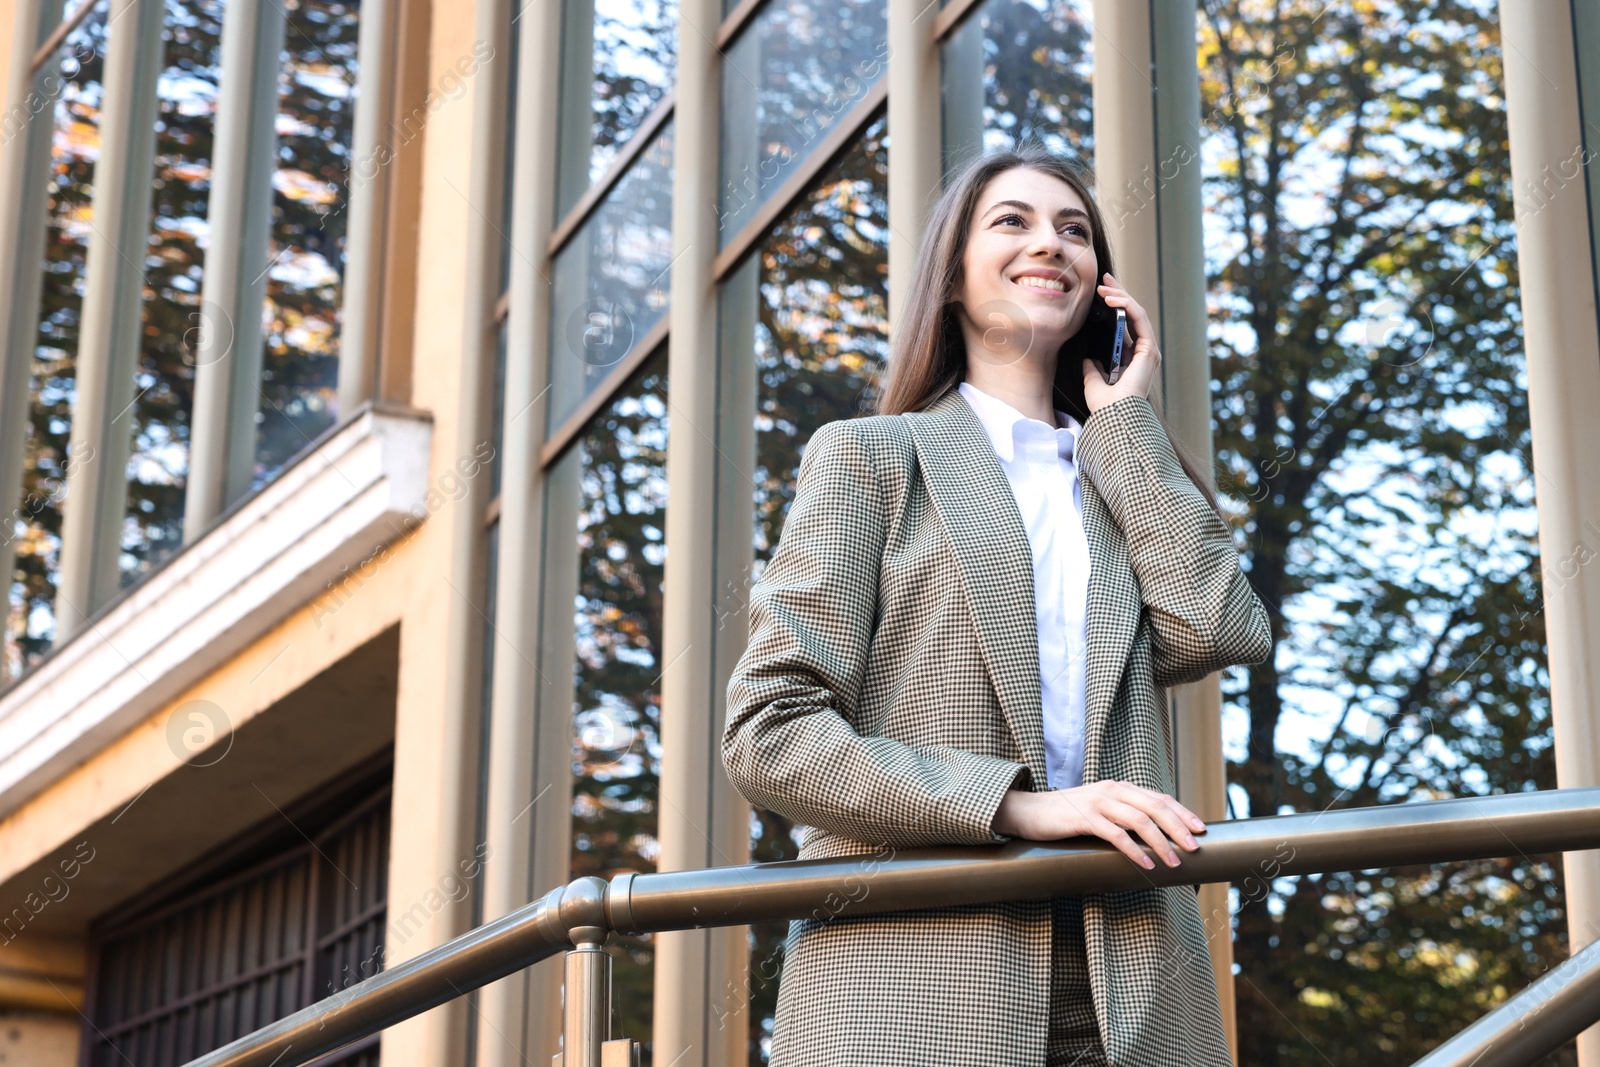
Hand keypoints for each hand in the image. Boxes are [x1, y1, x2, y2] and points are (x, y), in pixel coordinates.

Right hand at [990, 779, 1205, 869]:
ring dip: (1160, 842)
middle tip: (1194, 848)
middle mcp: (1111, 790)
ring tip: (1174, 861)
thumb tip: (1153, 838)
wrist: (1028, 811)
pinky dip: (1134, 849)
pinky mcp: (1082, 818)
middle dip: (1178, 827)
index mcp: (1119, 788)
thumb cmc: (1065, 816)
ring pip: (1139, 819)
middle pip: (1154, 807)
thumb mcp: (1099, 810)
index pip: (1159, 798)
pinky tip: (1145, 863)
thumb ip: (1122, 815)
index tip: (1201, 830)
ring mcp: (1097, 802)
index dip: (1182, 813)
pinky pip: (1115, 834)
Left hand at [1080, 272, 1161, 414]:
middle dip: (1119, 294)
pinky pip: (1139, 319)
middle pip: (1132, 315)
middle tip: (1104, 278)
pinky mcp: (1149, 348)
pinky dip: (1126, 305)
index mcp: (1132, 358)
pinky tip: (1111, 298)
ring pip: (1137, 313)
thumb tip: (1088, 359)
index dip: (1115, 306)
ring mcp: (1148, 349)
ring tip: (1103, 287)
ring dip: (1120, 296)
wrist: (1113, 415)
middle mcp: (1143, 352)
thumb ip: (1092, 369)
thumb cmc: (1104, 405)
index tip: (1101, 292)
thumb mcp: (1092, 382)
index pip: (1125, 324)